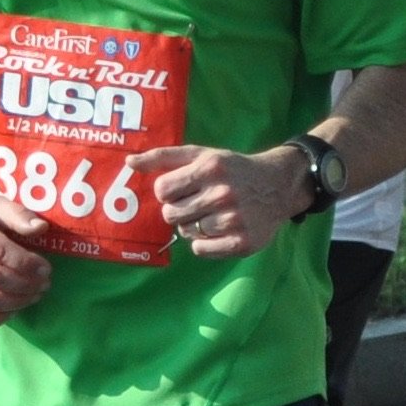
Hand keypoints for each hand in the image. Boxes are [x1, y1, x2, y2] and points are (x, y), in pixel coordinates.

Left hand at [134, 143, 309, 259]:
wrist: (277, 185)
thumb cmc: (231, 169)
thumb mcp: (201, 154)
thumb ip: (163, 157)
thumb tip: (129, 162)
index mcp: (210, 168)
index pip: (162, 189)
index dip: (168, 191)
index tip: (183, 188)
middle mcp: (222, 193)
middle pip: (170, 214)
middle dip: (178, 209)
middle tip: (198, 202)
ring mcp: (233, 220)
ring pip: (185, 233)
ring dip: (192, 226)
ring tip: (211, 214)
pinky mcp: (242, 243)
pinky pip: (200, 250)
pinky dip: (203, 243)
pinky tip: (218, 230)